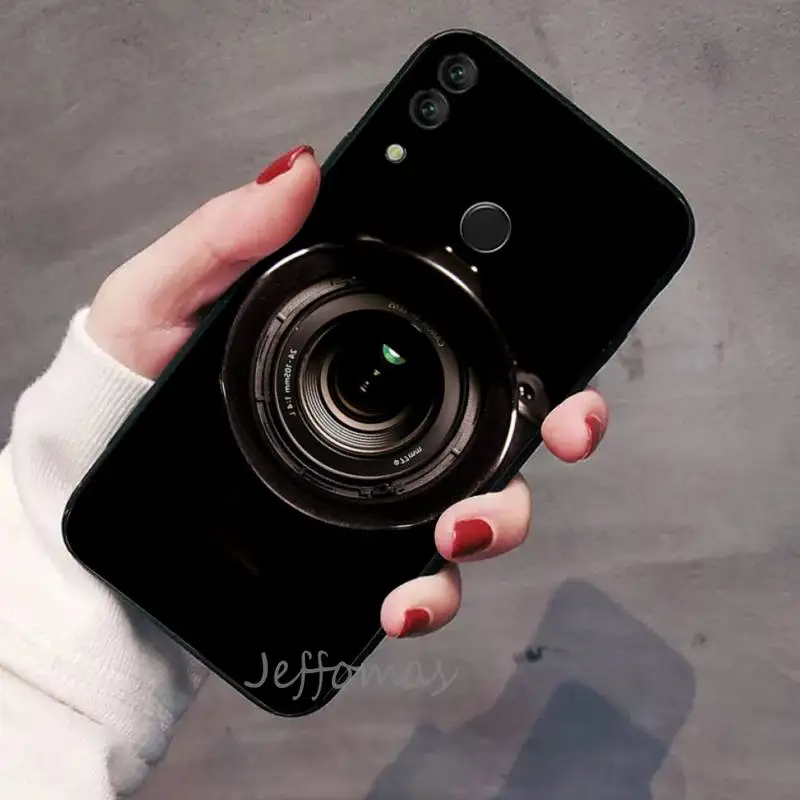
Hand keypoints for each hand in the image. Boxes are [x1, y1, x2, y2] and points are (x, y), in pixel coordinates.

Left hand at [86, 144, 607, 640]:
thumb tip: (299, 171)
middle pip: (504, 426)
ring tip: (458, 530)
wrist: (99, 480)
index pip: (470, 338)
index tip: (564, 356)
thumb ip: (227, 236)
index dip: (535, 343)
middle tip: (563, 431)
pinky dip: (428, 596)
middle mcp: (393, 423)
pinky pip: (417, 581)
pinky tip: (400, 600)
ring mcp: (382, 493)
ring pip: (481, 508)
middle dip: (559, 430)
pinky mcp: (356, 555)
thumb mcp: (165, 297)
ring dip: (498, 521)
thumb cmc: (132, 382)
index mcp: (364, 351)